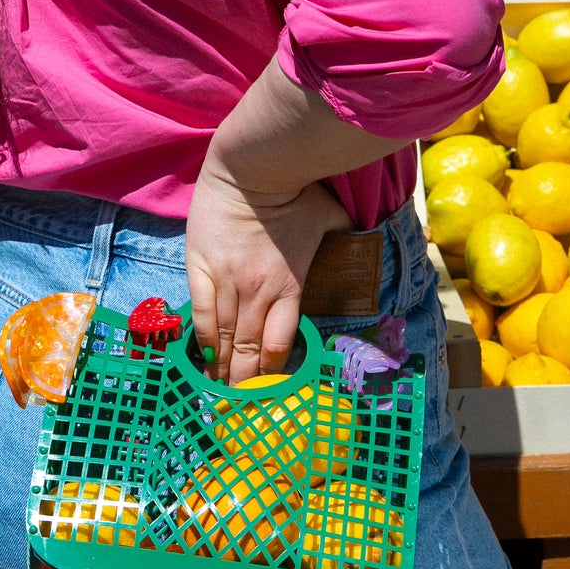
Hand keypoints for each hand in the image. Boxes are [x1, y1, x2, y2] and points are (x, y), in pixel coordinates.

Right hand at [186, 165, 351, 385]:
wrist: (253, 166)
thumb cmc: (297, 190)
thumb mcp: (332, 217)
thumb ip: (347, 238)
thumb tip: (369, 239)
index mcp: (290, 286)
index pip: (280, 342)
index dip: (274, 369)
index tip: (272, 386)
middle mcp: (257, 291)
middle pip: (249, 348)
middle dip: (245, 380)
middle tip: (242, 402)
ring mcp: (226, 280)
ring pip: (223, 336)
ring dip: (222, 365)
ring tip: (220, 387)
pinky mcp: (200, 266)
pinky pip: (200, 312)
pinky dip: (202, 338)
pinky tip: (203, 356)